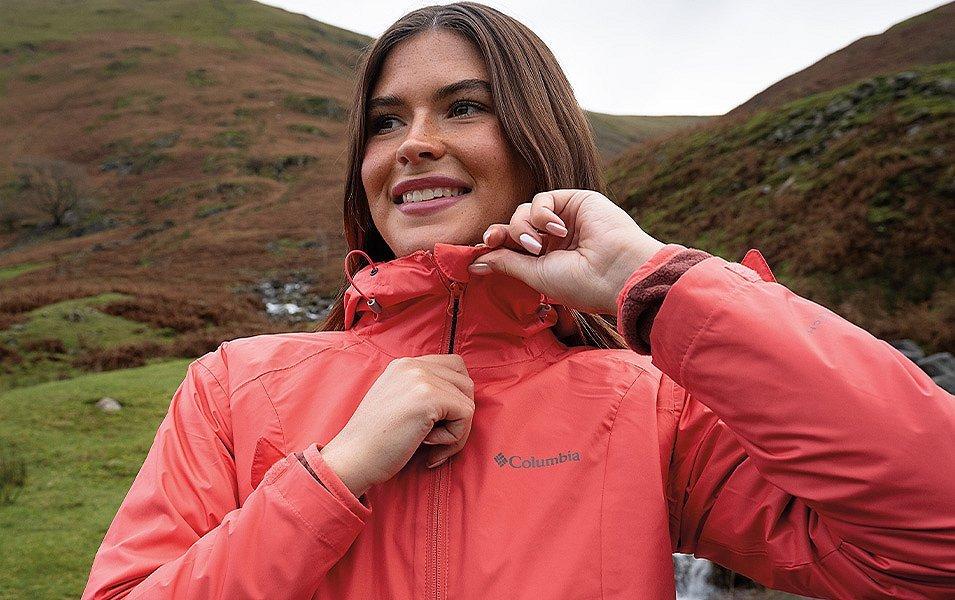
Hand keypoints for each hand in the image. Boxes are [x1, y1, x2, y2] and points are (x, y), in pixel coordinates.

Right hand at [320, 354, 474, 496]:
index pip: (453, 367)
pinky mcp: (429, 397)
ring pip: (468, 401)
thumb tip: (460, 401)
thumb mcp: (397, 403)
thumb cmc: (374, 441)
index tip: (436, 423)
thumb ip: (422, 393)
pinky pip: (466, 415)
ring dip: (458, 428)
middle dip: (460, 414)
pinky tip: (428, 445)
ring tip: (432, 443)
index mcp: (404, 365)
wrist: (352, 458)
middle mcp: (412, 365)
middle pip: (465, 382)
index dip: (454, 398)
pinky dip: (455, 438)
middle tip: (437, 438)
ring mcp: (420, 378)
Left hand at [468, 189, 665, 314]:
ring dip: (523, 227)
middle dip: (502, 232)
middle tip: (495, 240)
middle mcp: (555, 239)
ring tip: (537, 245)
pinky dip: (541, 213)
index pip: (512, 244)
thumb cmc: (581, 283)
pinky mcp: (576, 201)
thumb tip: (475, 261)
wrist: (618, 273)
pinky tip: (557, 229)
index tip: (482, 247)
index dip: (495, 242)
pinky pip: (543, 199)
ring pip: (525, 211)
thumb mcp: (535, 275)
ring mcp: (565, 219)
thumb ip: (506, 262)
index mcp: (547, 259)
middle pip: (515, 225)